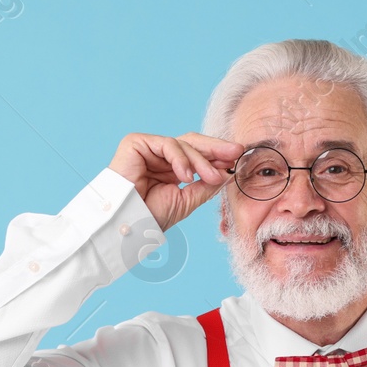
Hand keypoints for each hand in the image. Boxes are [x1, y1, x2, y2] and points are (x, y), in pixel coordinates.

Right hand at [108, 132, 244, 231]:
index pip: (197, 154)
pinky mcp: (136, 143)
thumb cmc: (151, 215)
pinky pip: (168, 144)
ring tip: (212, 177)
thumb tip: (229, 172)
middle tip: (236, 152)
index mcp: (171, 168)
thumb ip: (206, 184)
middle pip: (192, 143)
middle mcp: (160, 156)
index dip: (217, 155)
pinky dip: (181, 159)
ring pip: (184, 144)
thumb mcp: (188, 199)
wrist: (128, 223)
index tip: (238, 157)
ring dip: (202, 161)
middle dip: (216, 148)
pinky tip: (186, 176)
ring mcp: (148, 148)